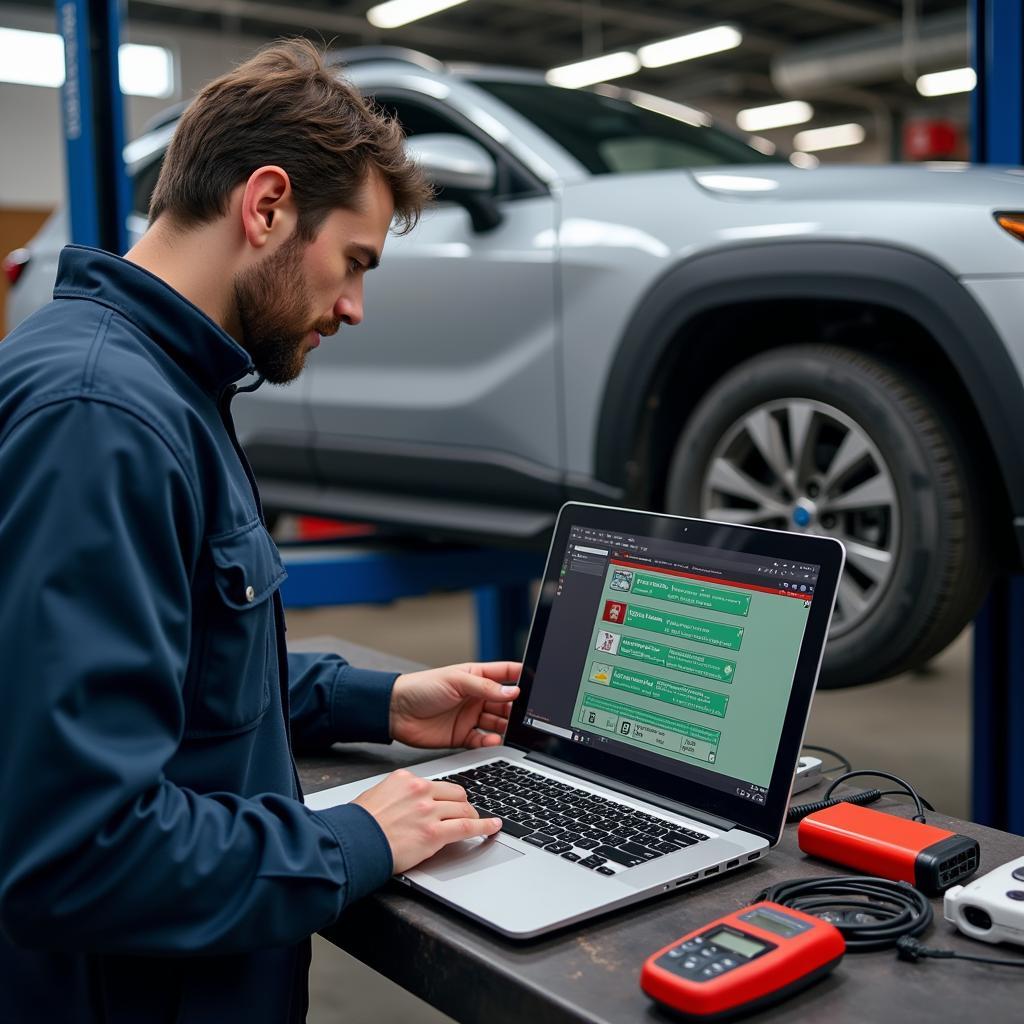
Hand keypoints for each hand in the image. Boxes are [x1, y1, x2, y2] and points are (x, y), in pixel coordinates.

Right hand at [352, 769, 500, 872]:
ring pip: (463, 809)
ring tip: (479, 823)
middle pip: (455, 794)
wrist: (352, 844)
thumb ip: (397, 796)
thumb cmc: (357, 826)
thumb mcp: (376, 797)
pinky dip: (484, 827)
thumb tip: (406, 803)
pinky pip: (467, 827)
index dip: (448, 796)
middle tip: (465, 814)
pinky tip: (493, 827)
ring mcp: (428, 811)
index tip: (452, 802)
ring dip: (472, 817)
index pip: (437, 785)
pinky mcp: (433, 833)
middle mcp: (419, 791)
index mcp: (406, 780)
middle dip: (462, 805)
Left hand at [388, 661, 521, 749]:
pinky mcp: (462, 736)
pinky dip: (490, 741)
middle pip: (506, 702)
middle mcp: (476, 697)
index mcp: (476, 677)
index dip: (522, 677)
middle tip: (526, 714)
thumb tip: (513, 691)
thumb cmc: (421, 687)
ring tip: (510, 729)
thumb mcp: (456, 680)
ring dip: (505, 726)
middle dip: (517, 708)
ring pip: (497, 723)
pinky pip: (482, 740)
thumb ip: (485, 687)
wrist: (395, 711)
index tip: (537, 683)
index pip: (506, 674)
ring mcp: (470, 717)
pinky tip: (493, 739)